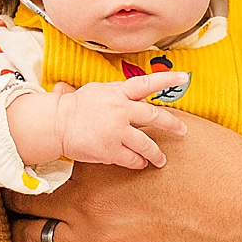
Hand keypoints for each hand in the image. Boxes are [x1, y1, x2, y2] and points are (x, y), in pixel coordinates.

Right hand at [7, 76, 189, 170]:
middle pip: (153, 117)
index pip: (146, 83)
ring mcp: (116, 131)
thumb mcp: (99, 90)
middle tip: (182, 131)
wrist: (56, 123)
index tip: (184, 78)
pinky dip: (138, 162)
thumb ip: (120, 91)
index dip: (167, 79)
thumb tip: (137, 91)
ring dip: (156, 153)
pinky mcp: (110, 150)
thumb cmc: (77, 106)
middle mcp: (120, 110)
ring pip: (146, 144)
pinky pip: (132, 158)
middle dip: (172, 125)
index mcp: (118, 93)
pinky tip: (140, 163)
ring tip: (161, 160)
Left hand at [7, 112, 241, 241]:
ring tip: (16, 235)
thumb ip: (126, 119)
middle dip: (17, 196)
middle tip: (12, 196)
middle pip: (27, 199)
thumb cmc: (221, 164)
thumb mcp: (171, 126)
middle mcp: (88, 201)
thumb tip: (93, 99)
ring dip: (21, 237)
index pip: (41, 156)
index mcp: (100, 159)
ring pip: (33, 241)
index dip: (28, 157)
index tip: (21, 158)